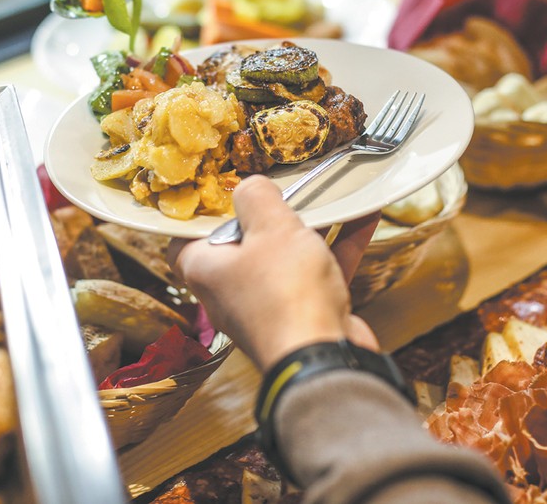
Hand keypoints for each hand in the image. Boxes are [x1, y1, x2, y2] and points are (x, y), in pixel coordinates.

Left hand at [166, 175, 379, 372]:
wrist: (326, 359)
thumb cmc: (286, 293)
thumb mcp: (269, 227)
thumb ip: (256, 197)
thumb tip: (250, 187)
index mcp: (205, 270)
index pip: (183, 242)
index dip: (197, 216)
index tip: (218, 192)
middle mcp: (231, 292)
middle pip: (241, 244)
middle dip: (264, 216)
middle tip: (281, 188)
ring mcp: (268, 307)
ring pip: (284, 257)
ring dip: (308, 227)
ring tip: (325, 194)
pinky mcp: (305, 315)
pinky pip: (318, 272)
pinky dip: (338, 244)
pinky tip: (363, 215)